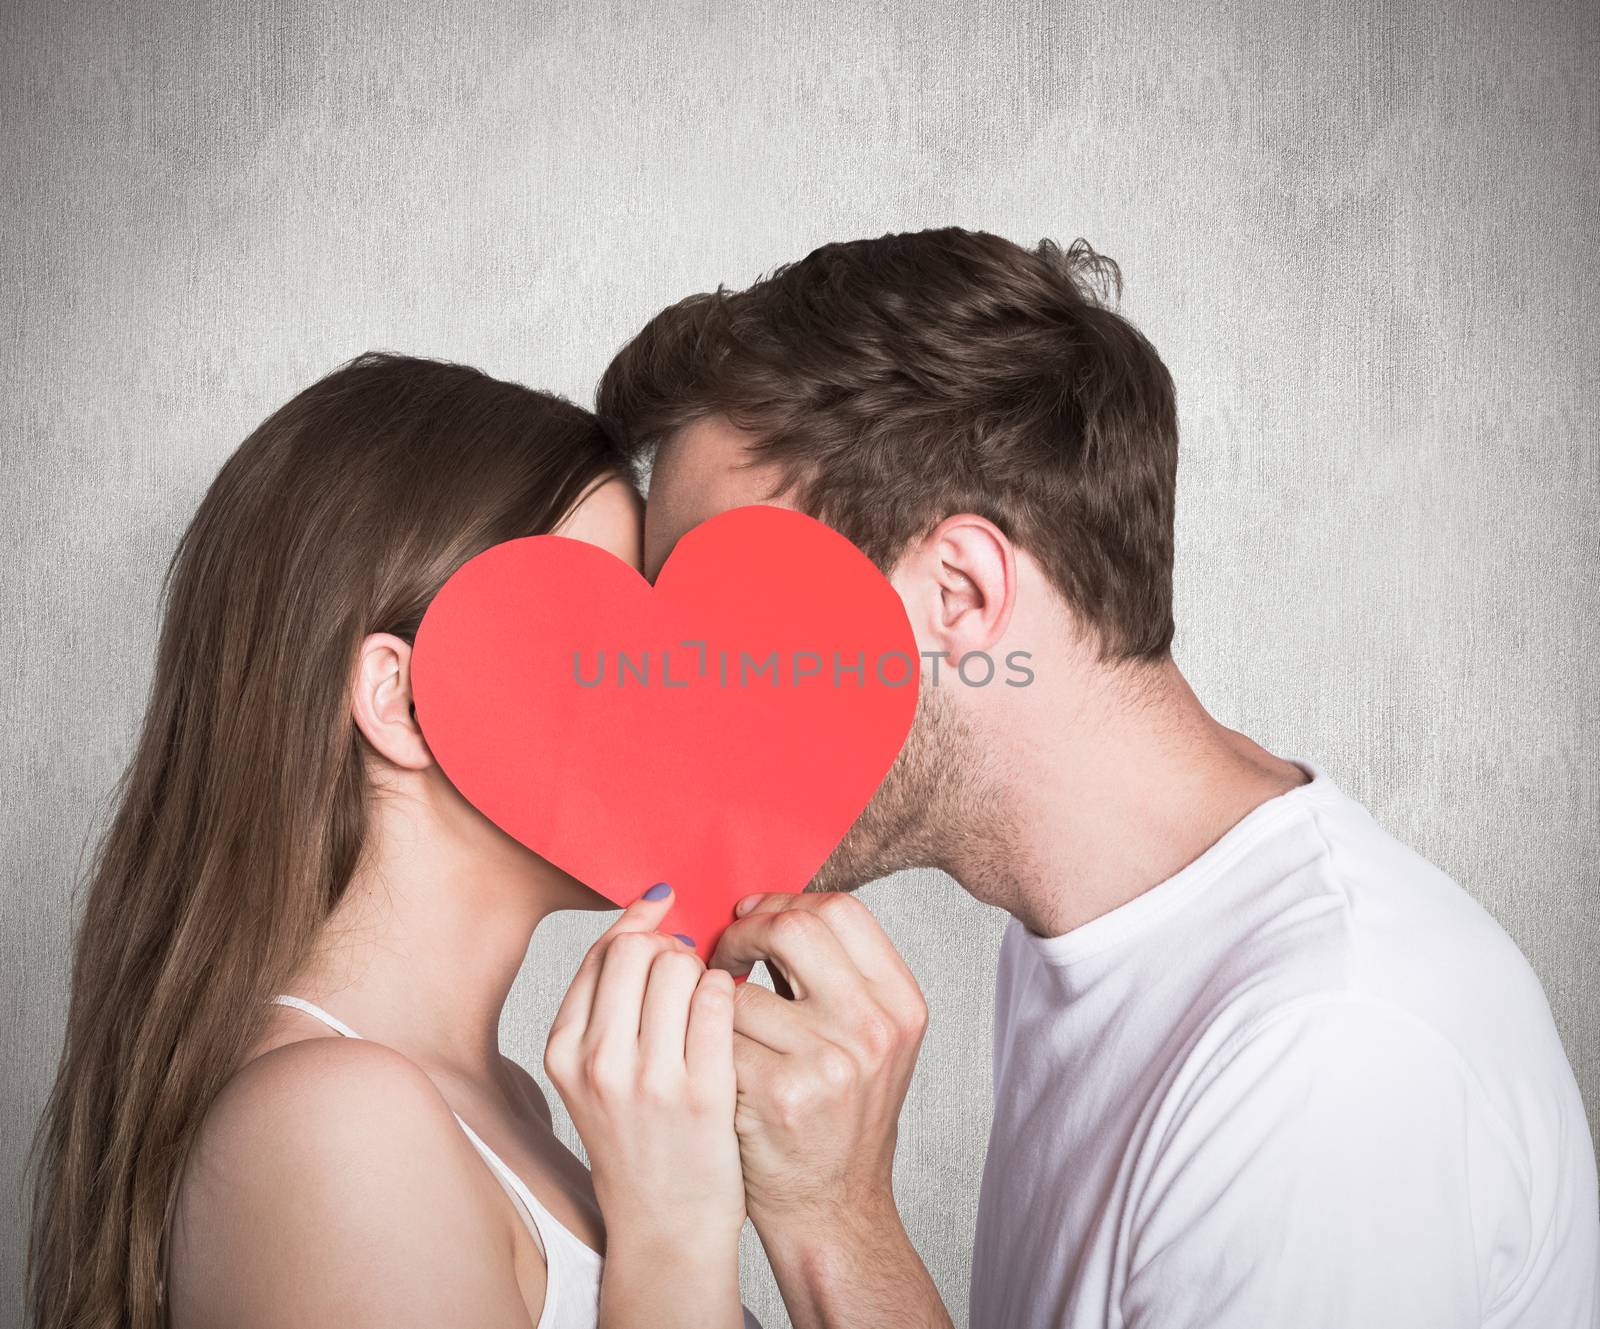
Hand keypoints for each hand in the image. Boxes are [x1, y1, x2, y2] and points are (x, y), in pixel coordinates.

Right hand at [544, 885, 744, 1290]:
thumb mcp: (596, 1075)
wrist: (665, 1228)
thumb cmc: (639, 1141)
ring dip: (703, 969)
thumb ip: (609, 1004)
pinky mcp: (702, 1095)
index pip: (601, 952)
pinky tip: (730, 1018)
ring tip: (710, 998)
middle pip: (639, 950)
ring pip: (679, 967)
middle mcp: (599, 1062)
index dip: (640, 927)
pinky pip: (719, 1002)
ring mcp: (650, 1080)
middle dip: (672, 948)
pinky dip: (729, 994)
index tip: (665, 919)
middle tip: (691, 972)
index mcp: (564, 1051)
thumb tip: (649, 917)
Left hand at [710, 892, 927, 1234]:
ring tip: (721, 1025)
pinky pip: (716, 1036)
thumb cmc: (838, 1115)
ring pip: (739, 987)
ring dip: (716, 1001)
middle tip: (722, 952)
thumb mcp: (869, 1040)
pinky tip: (714, 1064)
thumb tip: (763, 908)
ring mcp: (829, 1062)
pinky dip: (705, 1044)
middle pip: (796, 927)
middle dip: (743, 932)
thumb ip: (833, 976)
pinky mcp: (778, 1094)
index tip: (752, 917)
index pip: (841, 910)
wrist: (832, 1207)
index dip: (786, 902)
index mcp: (900, 1005)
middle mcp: (874, 1029)